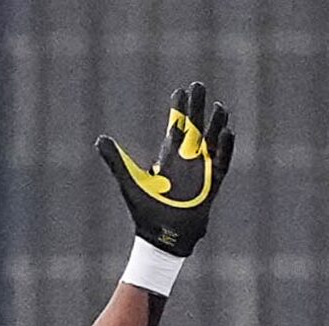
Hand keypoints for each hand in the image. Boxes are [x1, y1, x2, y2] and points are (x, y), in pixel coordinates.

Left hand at [99, 82, 234, 258]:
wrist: (162, 237)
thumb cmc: (146, 213)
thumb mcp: (129, 181)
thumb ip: (116, 160)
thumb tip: (100, 139)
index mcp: (169, 158)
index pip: (176, 126)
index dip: (178, 109)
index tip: (180, 90)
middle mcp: (187, 161)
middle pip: (195, 128)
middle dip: (197, 108)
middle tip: (198, 85)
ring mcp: (201, 172)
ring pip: (212, 142)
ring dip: (215, 124)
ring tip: (219, 106)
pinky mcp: (212, 185)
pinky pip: (222, 163)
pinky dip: (225, 149)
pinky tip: (227, 132)